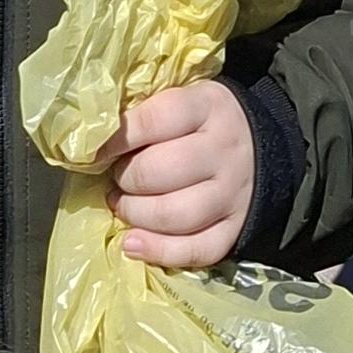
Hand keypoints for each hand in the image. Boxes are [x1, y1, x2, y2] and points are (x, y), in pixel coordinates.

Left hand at [100, 79, 258, 267]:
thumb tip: (93, 140)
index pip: (155, 120)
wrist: (259, 144)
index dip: (116, 139)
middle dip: (124, 179)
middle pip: (159, 172)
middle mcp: (224, 149)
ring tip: (123, 206)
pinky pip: (195, 250)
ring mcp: (232, 192)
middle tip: (117, 178)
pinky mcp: (236, 227)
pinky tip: (132, 244)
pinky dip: (158, 251)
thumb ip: (145, 114)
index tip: (96, 152)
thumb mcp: (183, 101)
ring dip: (135, 215)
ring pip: (173, 215)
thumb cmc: (203, 123)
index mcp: (208, 106)